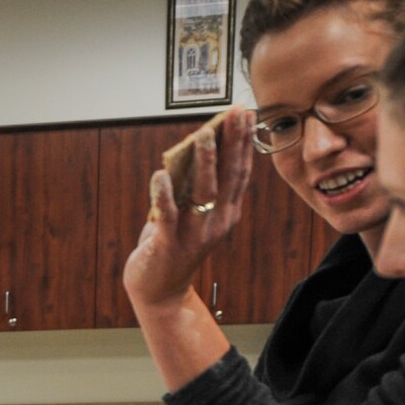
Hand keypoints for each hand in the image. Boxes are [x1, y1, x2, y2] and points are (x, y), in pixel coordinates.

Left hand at [123, 110, 255, 311]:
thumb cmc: (172, 244)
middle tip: (233, 114)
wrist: (159, 290)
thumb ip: (193, 184)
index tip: (245, 115)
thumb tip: (195, 147)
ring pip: (201, 194)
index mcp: (226, 214)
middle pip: (227, 178)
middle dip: (231, 143)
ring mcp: (194, 236)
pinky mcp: (168, 246)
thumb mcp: (189, 213)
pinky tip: (160, 175)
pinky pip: (166, 216)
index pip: (239, 173)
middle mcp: (216, 223)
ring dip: (204, 163)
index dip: (243, 144)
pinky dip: (163, 195)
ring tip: (202, 135)